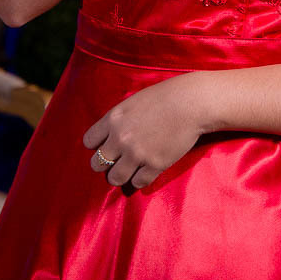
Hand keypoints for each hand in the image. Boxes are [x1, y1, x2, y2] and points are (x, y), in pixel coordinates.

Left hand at [82, 72, 207, 189]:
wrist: (191, 103)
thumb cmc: (164, 97)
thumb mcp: (133, 102)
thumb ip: (118, 120)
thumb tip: (109, 136)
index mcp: (113, 119)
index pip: (89, 142)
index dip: (97, 145)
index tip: (106, 146)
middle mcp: (120, 138)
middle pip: (97, 163)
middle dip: (105, 164)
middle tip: (116, 161)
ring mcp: (137, 154)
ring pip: (114, 178)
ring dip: (119, 176)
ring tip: (127, 171)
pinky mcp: (154, 165)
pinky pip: (137, 182)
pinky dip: (139, 179)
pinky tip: (145, 172)